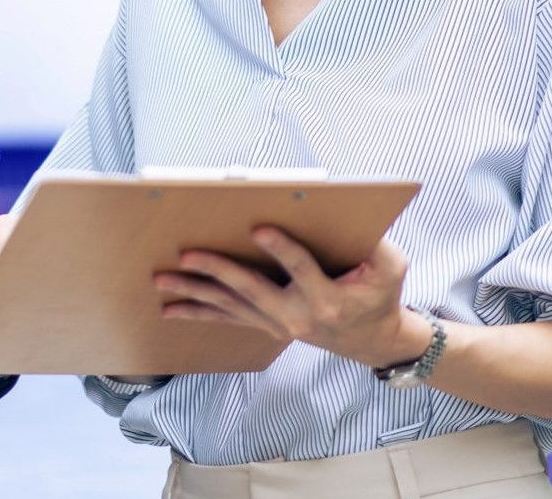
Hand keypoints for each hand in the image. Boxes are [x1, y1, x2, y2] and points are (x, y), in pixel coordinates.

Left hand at [154, 228, 416, 367]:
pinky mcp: (266, 323)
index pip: (301, 268)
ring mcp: (278, 323)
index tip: (258, 228)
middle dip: (216, 270)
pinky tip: (169, 309)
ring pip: (229, 305)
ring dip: (193, 293)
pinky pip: (227, 317)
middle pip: (250, 290)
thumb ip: (374, 243)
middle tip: (187, 254)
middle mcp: (297, 315)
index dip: (281, 248)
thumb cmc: (380, 293)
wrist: (373, 340)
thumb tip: (345, 210)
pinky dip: (197, 312)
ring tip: (161, 281)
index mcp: (327, 298)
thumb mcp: (390, 266)